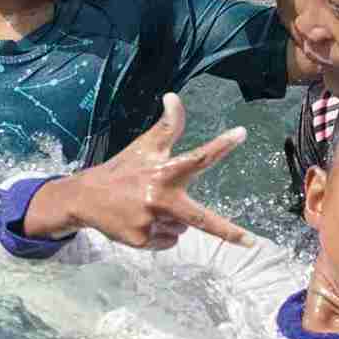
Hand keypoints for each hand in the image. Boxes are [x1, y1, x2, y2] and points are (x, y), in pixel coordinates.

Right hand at [30, 93, 251, 248]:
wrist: (86, 198)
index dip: (221, 145)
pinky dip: (161, 234)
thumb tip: (173, 96)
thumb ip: (166, 126)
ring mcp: (150, 222)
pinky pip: (168, 241)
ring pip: (183, 227)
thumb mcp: (144, 147)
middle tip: (252, 242)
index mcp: (163, 171)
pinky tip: (143, 221)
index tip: (242, 133)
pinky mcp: (141, 241)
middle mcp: (159, 198)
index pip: (197, 156)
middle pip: (202, 219)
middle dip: (229, 232)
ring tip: (149, 207)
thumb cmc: (123, 169)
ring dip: (174, 219)